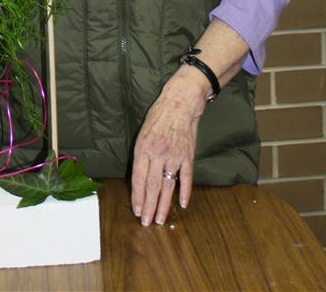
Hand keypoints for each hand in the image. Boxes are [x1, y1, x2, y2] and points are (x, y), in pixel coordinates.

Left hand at [131, 67, 207, 226]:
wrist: (181, 101)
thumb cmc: (159, 114)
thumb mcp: (142, 131)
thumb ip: (141, 153)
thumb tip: (139, 176)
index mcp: (143, 147)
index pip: (139, 178)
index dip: (138, 196)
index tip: (137, 211)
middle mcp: (158, 153)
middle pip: (153, 185)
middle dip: (149, 206)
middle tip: (147, 223)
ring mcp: (174, 155)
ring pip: (168, 185)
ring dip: (164, 205)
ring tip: (161, 220)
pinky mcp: (188, 154)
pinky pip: (186, 176)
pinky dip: (185, 191)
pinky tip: (182, 204)